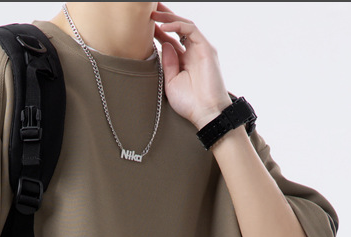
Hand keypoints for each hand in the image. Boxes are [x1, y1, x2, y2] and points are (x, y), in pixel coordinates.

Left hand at [150, 2, 232, 127]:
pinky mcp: (206, 48)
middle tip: (149, 8)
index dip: (158, 30)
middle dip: (163, 16)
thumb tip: (164, 44)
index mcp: (184, 60)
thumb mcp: (171, 82)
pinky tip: (162, 26)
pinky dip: (177, 25)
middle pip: (178, 27)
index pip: (170, 39)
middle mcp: (193, 51)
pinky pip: (191, 29)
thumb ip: (167, 63)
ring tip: (153, 13)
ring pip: (184, 24)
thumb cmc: (189, 103)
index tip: (144, 25)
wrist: (206, 113)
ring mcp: (200, 48)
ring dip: (168, 17)